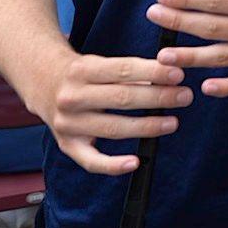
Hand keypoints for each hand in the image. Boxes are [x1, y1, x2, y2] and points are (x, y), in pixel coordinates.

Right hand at [32, 53, 191, 175]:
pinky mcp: (67, 145)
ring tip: (172, 122)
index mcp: (81, 70)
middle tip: (185, 96)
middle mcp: (72, 97)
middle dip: (158, 97)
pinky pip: (91, 161)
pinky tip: (135, 162)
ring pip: (113, 128)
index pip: (123, 70)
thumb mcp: (100, 63)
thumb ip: (130, 71)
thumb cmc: (82, 72)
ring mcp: (68, 123)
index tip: (178, 74)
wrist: (41, 82)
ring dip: (147, 126)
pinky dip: (113, 165)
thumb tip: (168, 77)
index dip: (153, 72)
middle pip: (122, 99)